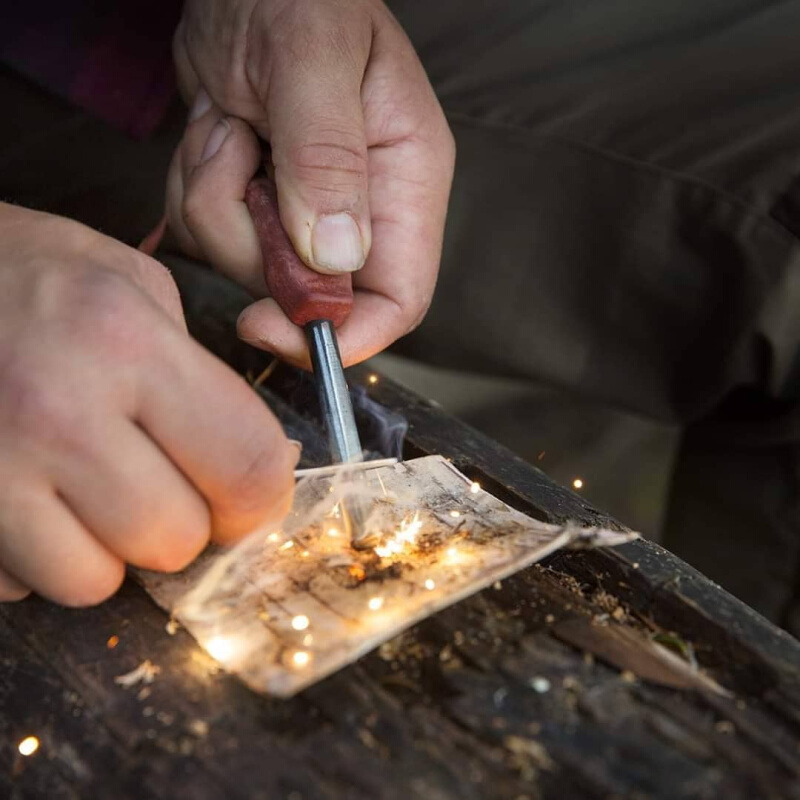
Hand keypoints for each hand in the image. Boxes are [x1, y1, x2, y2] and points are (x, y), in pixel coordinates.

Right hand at [0, 204, 297, 605]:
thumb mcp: (130, 282)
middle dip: (180, 523)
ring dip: (106, 550)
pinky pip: (19, 585)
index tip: (250, 500)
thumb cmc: (24, 273)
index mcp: (126, 343)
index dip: (262, 499)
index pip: (245, 464)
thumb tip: (266, 466)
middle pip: (174, 539)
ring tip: (86, 492)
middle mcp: (59, 412)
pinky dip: (35, 558)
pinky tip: (27, 499)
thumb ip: (201, 373)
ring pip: (94, 583)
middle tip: (153, 481)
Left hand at [168, 0, 454, 367]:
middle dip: (247, 240)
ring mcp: (310, 215)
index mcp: (404, 182)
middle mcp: (363, 211)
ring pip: (248, 268)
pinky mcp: (264, 208)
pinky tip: (216, 132)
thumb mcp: (311, 59)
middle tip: (235, 156)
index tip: (270, 326)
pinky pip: (213, 239)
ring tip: (228, 126)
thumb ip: (327, 156)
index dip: (343, 335)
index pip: (398, 301)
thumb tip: (336, 257)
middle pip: (306, 294)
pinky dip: (195, 192)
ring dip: (214, 202)